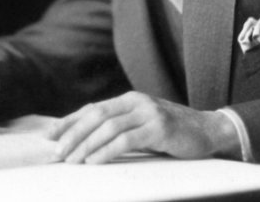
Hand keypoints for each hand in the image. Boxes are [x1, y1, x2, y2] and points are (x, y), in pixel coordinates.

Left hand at [47, 91, 238, 163]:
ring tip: (73, 160)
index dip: (69, 122)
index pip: (91, 109)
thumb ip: (120, 127)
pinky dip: (107, 150)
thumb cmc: (172, 133)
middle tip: (57, 151)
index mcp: (128, 99)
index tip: (49, 136)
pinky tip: (95, 160)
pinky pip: (126, 139)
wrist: (209, 131)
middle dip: (73, 134)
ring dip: (87, 144)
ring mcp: (148, 112)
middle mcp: (135, 101)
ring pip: (108, 127)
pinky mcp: (159, 128)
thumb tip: (86, 140)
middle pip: (96, 115)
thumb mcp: (142, 125)